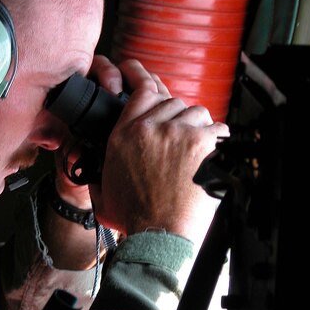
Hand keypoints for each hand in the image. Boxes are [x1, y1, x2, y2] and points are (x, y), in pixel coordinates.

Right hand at [89, 58, 228, 241]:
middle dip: (177, 118)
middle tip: (180, 139)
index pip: (140, 90)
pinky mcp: (202, 144)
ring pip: (196, 112)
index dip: (143, 77)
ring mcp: (178, 132)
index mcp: (124, 133)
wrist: (157, 235)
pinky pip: (218, 129)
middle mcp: (150, 127)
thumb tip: (91, 165)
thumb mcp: (103, 188)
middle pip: (172, 101)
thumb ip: (99, 169)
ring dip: (197, 127)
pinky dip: (218, 140)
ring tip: (195, 151)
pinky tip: (213, 156)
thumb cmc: (132, 218)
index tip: (143, 73)